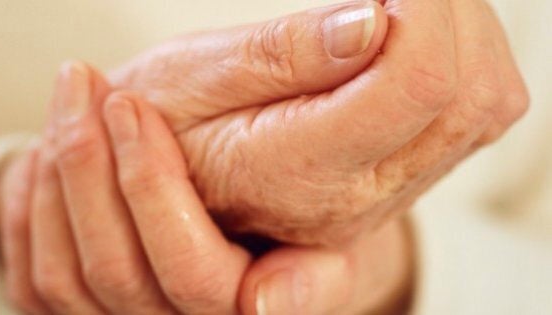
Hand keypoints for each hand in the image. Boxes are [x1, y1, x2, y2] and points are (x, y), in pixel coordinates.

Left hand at [0, 62, 412, 313]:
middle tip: (93, 86)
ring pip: (77, 283)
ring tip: (71, 105)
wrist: (242, 195)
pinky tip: (46, 161)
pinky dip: (31, 215)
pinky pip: (41, 286)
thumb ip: (307, 74)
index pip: (228, 280)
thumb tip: (371, 25)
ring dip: (60, 181)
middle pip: (132, 275)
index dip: (166, 201)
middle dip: (97, 169)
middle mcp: (220, 313)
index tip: (127, 107)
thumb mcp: (289, 109)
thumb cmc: (266, 147)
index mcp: (288, 278)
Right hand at [108, 0, 528, 245]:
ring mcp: (384, 195)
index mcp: (294, 172)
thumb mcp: (194, 76)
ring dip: (462, 36)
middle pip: (466, 94)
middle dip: (448, 14)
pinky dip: (465, 62)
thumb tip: (373, 22)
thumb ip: (281, 55)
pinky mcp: (400, 181)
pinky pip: (477, 118)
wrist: (172, 180)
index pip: (416, 86)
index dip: (424, 10)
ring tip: (399, 11)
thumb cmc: (167, 122)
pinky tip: (411, 43)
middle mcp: (353, 197)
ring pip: (485, 105)